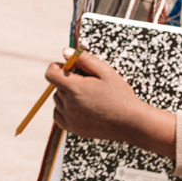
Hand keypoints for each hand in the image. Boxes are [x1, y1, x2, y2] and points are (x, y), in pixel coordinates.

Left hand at [45, 48, 174, 157]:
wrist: (131, 122)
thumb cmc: (120, 95)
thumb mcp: (106, 72)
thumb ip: (84, 59)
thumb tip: (65, 52)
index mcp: (75, 88)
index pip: (50, 74)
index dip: (57, 67)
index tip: (69, 68)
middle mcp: (68, 104)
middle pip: (57, 86)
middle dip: (68, 81)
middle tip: (87, 84)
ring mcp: (70, 118)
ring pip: (58, 101)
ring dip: (67, 96)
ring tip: (88, 97)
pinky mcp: (73, 128)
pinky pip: (58, 115)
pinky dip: (65, 110)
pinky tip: (80, 107)